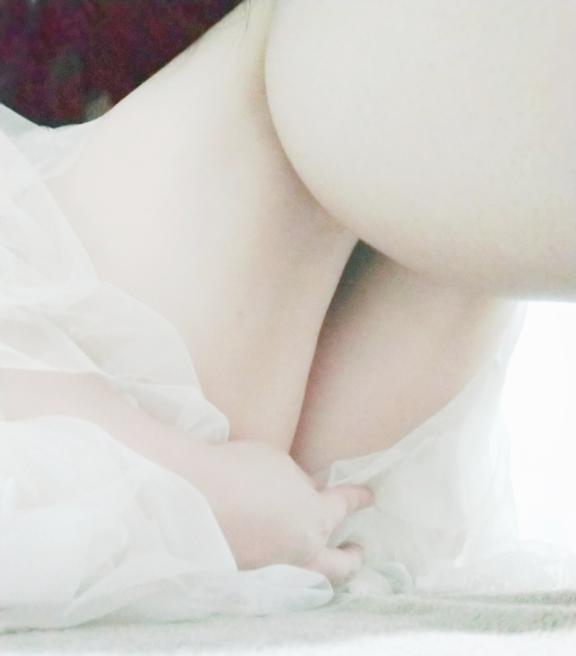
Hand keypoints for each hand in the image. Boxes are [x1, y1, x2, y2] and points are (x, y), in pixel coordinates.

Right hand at [191, 439, 374, 587]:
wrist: (188, 497)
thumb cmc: (239, 470)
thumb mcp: (279, 465)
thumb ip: (300, 484)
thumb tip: (304, 494)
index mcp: (314, 518)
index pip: (345, 506)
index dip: (359, 498)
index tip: (369, 495)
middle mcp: (299, 552)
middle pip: (339, 567)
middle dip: (352, 558)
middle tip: (357, 549)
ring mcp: (271, 569)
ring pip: (307, 575)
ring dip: (317, 565)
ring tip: (316, 556)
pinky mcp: (244, 576)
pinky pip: (275, 571)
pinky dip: (282, 562)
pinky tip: (274, 550)